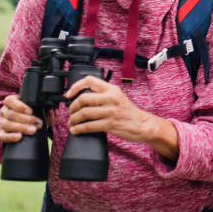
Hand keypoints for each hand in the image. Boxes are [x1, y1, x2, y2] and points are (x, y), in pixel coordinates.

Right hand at [0, 94, 54, 142]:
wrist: (23, 122)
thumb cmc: (31, 113)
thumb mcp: (38, 109)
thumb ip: (46, 111)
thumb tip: (53, 120)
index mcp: (11, 102)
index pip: (10, 101)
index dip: (19, 106)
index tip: (30, 111)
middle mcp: (5, 111)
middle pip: (10, 114)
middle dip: (25, 119)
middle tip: (37, 123)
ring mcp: (2, 122)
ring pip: (6, 124)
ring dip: (21, 127)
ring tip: (33, 130)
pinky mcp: (2, 133)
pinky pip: (2, 136)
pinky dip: (10, 137)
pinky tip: (19, 137)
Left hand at [64, 75, 178, 160]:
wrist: (143, 124)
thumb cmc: (129, 112)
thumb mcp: (117, 97)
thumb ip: (102, 95)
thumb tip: (82, 98)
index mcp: (111, 89)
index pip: (89, 80)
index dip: (75, 86)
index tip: (69, 94)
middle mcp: (110, 98)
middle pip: (83, 98)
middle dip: (72, 107)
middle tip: (71, 111)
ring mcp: (110, 111)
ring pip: (84, 113)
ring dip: (73, 119)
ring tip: (72, 122)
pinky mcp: (110, 124)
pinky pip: (89, 126)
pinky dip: (79, 129)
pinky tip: (76, 130)